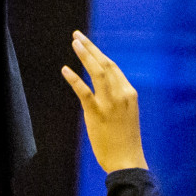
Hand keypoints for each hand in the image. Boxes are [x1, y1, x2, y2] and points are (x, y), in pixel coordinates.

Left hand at [62, 30, 148, 173]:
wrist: (127, 160)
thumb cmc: (125, 140)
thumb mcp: (125, 114)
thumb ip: (116, 99)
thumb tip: (102, 89)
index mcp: (130, 93)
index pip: (114, 68)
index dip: (99, 54)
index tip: (88, 44)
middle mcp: (122, 94)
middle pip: (106, 64)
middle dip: (91, 48)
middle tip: (77, 36)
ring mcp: (110, 103)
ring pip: (97, 72)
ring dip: (85, 55)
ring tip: (74, 43)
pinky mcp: (97, 113)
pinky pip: (84, 91)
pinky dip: (74, 79)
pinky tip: (65, 69)